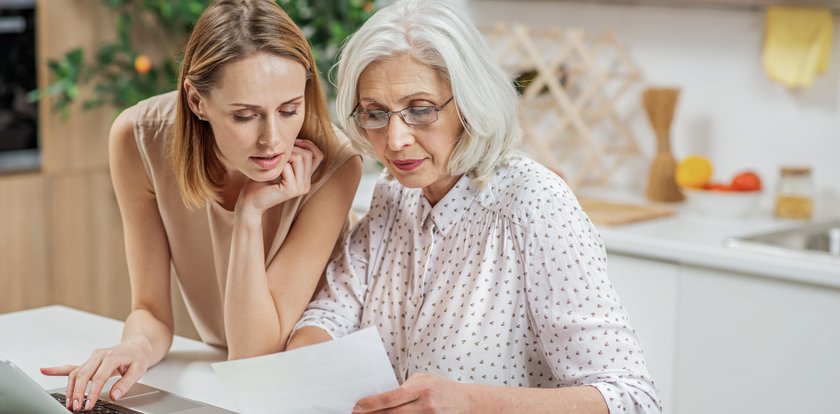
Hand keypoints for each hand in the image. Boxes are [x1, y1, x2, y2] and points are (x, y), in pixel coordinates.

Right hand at [40, 337, 151, 411]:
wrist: (137, 345)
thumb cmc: (138, 357)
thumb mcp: (138, 370)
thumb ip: (126, 383)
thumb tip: (115, 395)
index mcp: (112, 357)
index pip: (99, 377)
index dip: (93, 393)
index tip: (89, 405)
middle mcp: (100, 355)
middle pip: (83, 374)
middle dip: (77, 392)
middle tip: (75, 406)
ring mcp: (93, 357)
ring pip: (76, 372)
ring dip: (71, 388)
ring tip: (69, 402)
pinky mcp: (89, 361)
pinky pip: (72, 366)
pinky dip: (58, 369)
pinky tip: (45, 370)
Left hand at [237, 139, 323, 214]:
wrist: (250, 200)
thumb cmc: (261, 181)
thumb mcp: (280, 165)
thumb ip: (291, 156)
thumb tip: (296, 137)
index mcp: (306, 179)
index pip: (318, 156)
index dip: (308, 145)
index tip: (293, 142)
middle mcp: (306, 184)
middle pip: (308, 154)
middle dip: (293, 148)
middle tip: (278, 153)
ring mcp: (300, 188)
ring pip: (300, 158)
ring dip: (285, 155)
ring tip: (274, 161)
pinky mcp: (291, 189)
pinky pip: (288, 166)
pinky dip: (278, 164)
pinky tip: (270, 170)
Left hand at [352, 373, 471, 413]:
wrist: (467, 402)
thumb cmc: (443, 388)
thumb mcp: (425, 379)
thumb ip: (406, 386)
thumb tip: (384, 396)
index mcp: (423, 388)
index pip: (392, 397)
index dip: (372, 403)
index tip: (358, 406)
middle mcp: (426, 404)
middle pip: (393, 413)